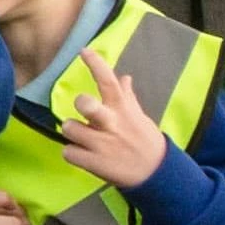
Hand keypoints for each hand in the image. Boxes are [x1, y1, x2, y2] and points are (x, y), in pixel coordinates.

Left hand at [55, 68, 171, 191]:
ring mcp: (102, 144)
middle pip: (87, 105)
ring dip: (73, 133)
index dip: (96, 64)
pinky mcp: (95, 163)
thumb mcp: (138, 116)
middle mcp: (111, 124)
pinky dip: (72, 153)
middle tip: (84, 111)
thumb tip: (125, 77)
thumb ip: (127, 97)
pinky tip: (83, 155)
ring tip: (84, 138)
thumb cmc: (144, 140)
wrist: (156, 173)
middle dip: (82, 104)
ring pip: (70, 128)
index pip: (109, 81)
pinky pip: (68, 152)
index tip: (84, 51)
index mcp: (122, 109)